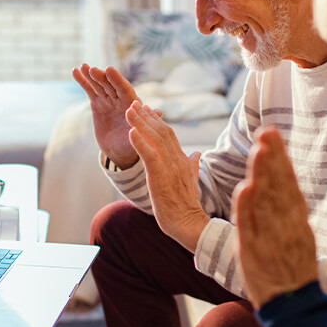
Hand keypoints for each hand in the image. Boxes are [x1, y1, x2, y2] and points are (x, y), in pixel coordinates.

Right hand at [72, 64, 144, 168]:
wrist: (119, 151)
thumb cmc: (132, 144)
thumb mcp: (141, 135)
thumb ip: (146, 122)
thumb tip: (159, 111)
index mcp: (132, 104)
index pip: (125, 89)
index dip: (117, 79)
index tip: (109, 69)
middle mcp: (121, 99)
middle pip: (110, 85)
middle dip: (102, 77)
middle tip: (93, 70)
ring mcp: (109, 99)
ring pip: (99, 85)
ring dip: (91, 76)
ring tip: (82, 66)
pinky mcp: (98, 102)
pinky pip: (90, 90)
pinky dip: (83, 81)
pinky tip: (75, 71)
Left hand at [126, 100, 207, 250]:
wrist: (189, 223)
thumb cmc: (186, 206)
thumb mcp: (190, 181)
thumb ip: (192, 166)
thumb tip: (197, 154)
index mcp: (182, 160)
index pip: (168, 134)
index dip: (156, 121)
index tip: (146, 109)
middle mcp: (177, 159)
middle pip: (161, 131)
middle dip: (146, 116)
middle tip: (133, 103)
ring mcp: (169, 167)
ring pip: (154, 139)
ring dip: (140, 123)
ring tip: (128, 110)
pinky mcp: (161, 176)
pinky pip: (150, 155)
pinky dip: (140, 142)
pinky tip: (131, 132)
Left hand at [233, 127, 318, 307]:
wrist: (294, 305)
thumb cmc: (292, 268)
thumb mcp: (297, 234)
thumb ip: (288, 208)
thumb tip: (282, 180)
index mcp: (295, 220)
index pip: (287, 183)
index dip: (279, 158)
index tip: (271, 134)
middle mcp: (286, 225)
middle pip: (279, 187)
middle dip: (272, 159)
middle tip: (266, 132)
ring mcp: (271, 238)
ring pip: (266, 203)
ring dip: (262, 176)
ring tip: (257, 152)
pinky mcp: (255, 253)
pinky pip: (251, 228)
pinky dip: (249, 209)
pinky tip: (244, 190)